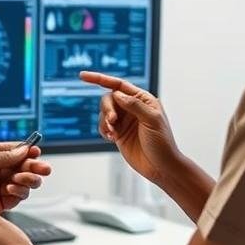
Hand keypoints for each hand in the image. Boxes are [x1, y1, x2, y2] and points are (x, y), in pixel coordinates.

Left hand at [0, 142, 52, 222]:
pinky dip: (18, 193)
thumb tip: (24, 148)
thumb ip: (3, 156)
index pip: (15, 151)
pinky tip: (11, 190)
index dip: (28, 151)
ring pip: (23, 182)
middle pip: (23, 167)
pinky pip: (16, 197)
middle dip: (34, 167)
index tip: (37, 153)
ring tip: (21, 180)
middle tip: (43, 169)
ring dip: (26, 180)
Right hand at [79, 71, 180, 186]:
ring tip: (113, 133)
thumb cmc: (162, 143)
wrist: (161, 167)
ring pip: (104, 113)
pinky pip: (103, 126)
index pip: (118, 84)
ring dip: (105, 122)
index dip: (100, 78)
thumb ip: (134, 105)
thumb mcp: (152, 120)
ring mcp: (125, 121)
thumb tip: (117, 94)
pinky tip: (112, 139)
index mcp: (143, 99)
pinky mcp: (119, 134)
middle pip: (109, 98)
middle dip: (107, 108)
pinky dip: (104, 130)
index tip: (82, 76)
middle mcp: (132, 108)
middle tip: (113, 121)